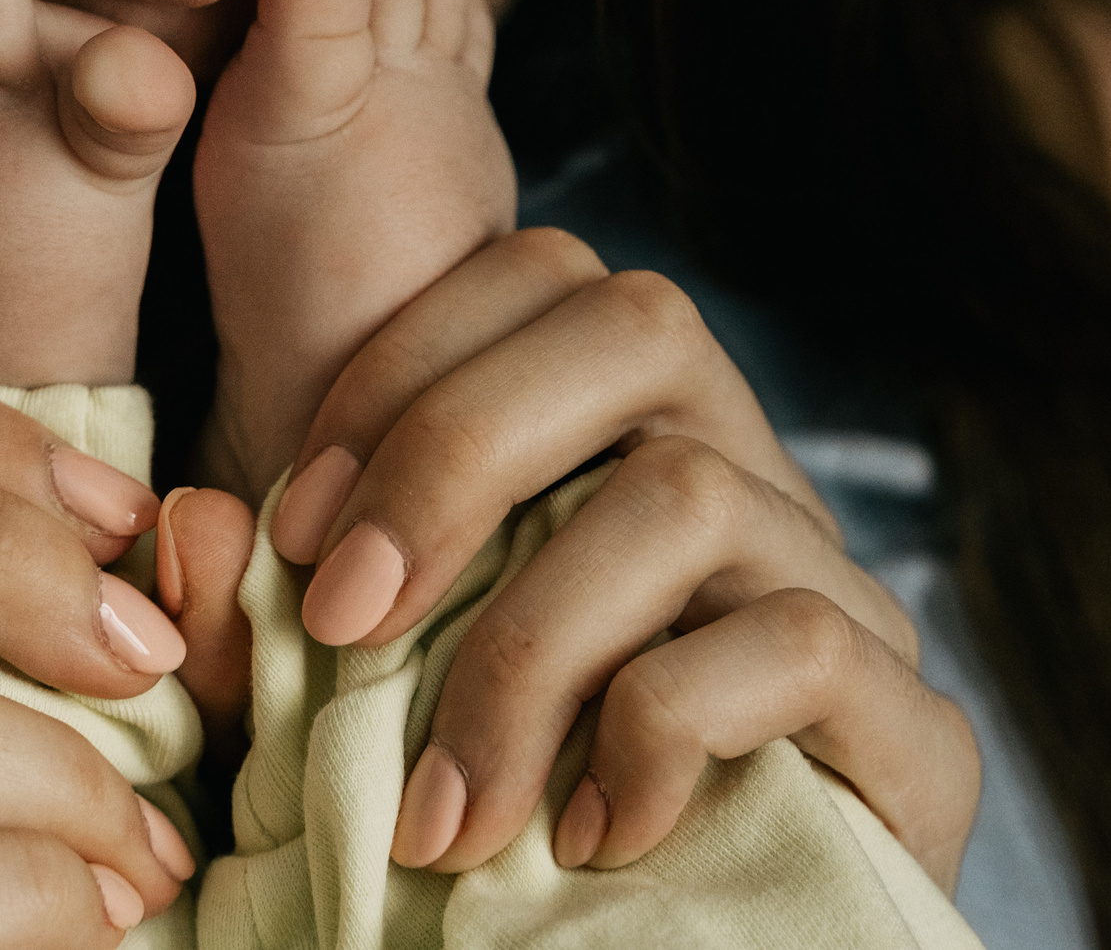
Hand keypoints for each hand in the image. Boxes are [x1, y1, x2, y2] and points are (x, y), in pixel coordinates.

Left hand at [166, 228, 979, 889]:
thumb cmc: (499, 823)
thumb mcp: (349, 710)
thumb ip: (256, 632)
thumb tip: (197, 528)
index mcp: (629, 436)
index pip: (542, 273)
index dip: (402, 366)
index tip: (291, 534)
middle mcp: (751, 474)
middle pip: (638, 323)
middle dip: (455, 452)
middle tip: (341, 623)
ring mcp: (843, 592)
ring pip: (690, 491)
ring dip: (526, 647)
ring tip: (445, 808)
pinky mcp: (914, 727)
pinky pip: (792, 643)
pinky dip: (653, 735)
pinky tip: (585, 837)